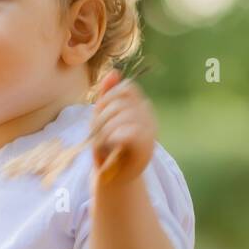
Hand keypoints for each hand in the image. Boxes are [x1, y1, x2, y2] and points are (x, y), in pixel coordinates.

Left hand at [89, 67, 155, 187]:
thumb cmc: (107, 146)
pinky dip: (112, 138)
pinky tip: (110, 147)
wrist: (114, 177)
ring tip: (102, 143)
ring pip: (120, 115)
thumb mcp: (103, 117)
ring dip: (103, 130)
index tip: (99, 117)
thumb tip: (113, 72)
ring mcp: (151, 130)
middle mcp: (149, 115)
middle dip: (101, 117)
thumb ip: (108, 95)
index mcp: (141, 106)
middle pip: (119, 102)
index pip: (125, 88)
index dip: (107, 99)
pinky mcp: (147, 146)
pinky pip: (127, 131)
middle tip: (97, 135)